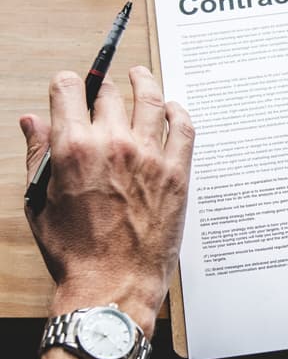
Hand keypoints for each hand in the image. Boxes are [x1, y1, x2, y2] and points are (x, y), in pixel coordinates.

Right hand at [20, 66, 193, 337]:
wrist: (113, 282)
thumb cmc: (74, 249)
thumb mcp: (41, 200)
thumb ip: (39, 154)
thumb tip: (32, 120)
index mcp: (74, 147)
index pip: (69, 90)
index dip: (67, 84)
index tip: (70, 85)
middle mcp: (113, 144)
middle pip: (109, 94)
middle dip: (102, 88)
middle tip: (104, 91)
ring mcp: (149, 156)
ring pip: (151, 100)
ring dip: (144, 82)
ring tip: (140, 75)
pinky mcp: (177, 172)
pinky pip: (183, 127)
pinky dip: (177, 111)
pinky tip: (172, 107)